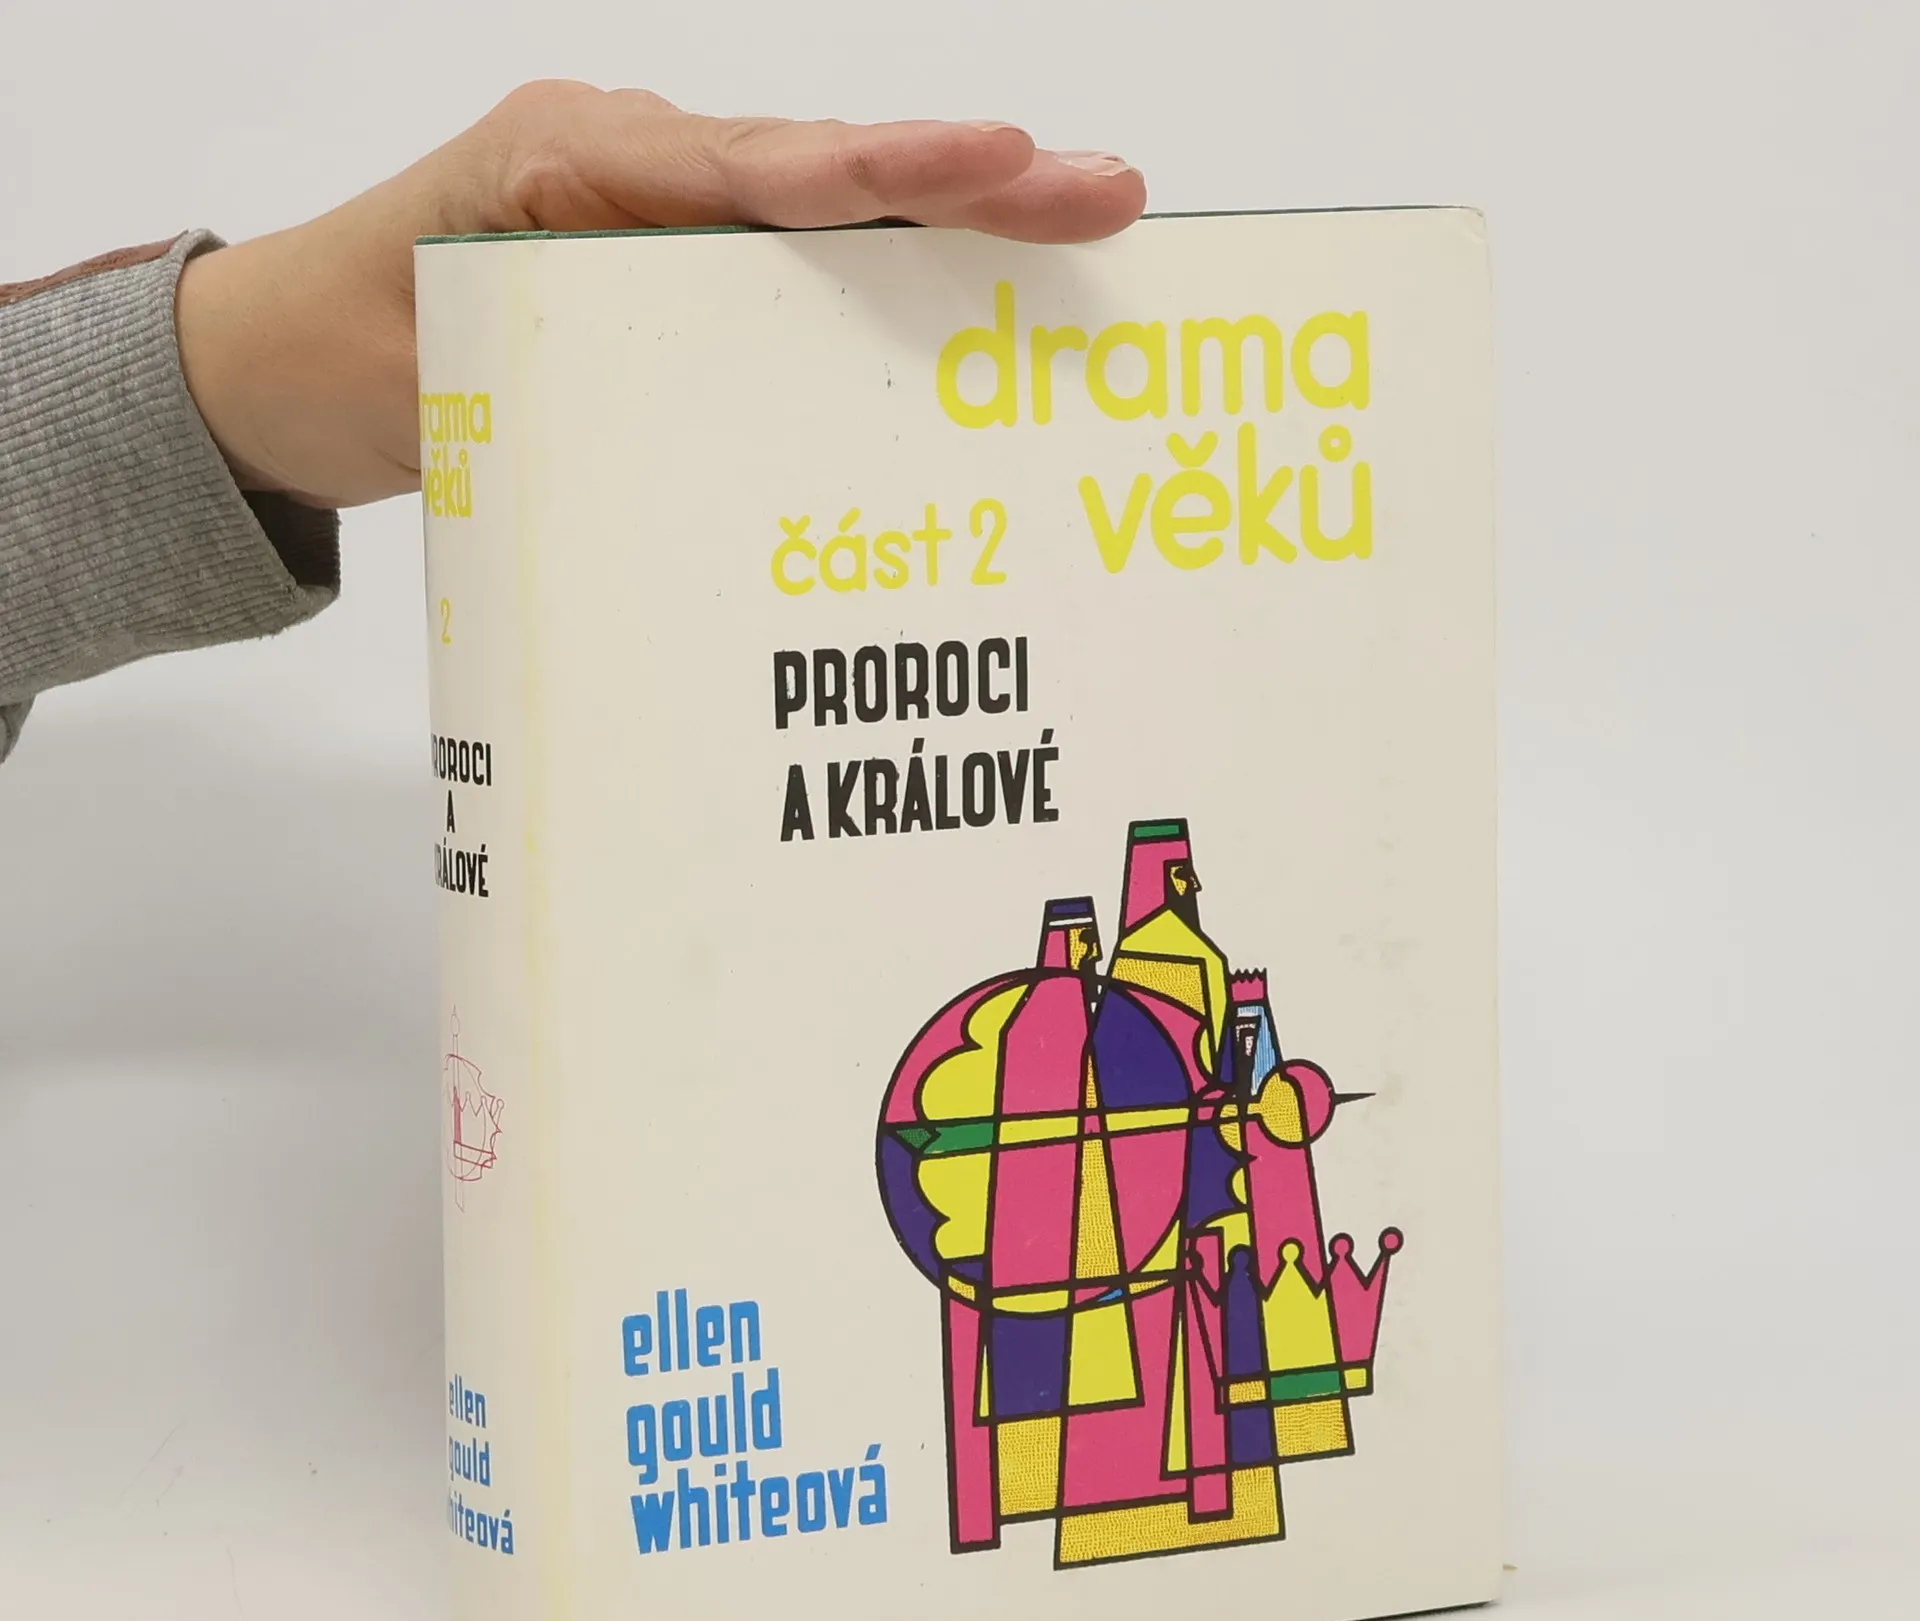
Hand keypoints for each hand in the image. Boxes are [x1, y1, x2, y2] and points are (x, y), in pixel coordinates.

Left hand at [174, 84, 1145, 510]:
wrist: (280, 362)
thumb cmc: (341, 356)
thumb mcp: (439, 373)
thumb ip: (560, 374)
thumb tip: (706, 432)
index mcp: (567, 157)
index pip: (749, 164)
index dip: (879, 172)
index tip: (992, 163)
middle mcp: (629, 158)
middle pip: (818, 168)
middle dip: (963, 179)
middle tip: (1100, 189)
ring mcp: (655, 204)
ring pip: (822, 206)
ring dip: (946, 220)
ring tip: (1076, 222)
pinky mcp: (669, 259)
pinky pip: (789, 257)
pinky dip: (882, 269)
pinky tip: (973, 291)